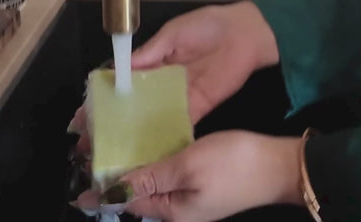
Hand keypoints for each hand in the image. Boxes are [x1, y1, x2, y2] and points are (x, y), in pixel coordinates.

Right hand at [69, 2, 278, 149]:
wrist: (246, 34)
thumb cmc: (208, 26)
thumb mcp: (172, 34)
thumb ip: (148, 53)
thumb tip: (119, 69)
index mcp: (152, 63)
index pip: (121, 86)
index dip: (103, 101)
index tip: (82, 117)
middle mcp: (161, 86)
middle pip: (131, 109)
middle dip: (111, 126)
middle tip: (89, 144)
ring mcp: (178, 99)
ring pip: (150, 121)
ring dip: (132, 137)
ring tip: (111, 154)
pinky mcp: (197, 108)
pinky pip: (177, 126)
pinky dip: (163, 139)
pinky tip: (145, 154)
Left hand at [76, 131, 303, 221]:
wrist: (280, 165)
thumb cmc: (234, 164)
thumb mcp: (187, 166)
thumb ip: (150, 178)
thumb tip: (113, 192)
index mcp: (171, 213)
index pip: (127, 203)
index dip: (102, 192)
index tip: (80, 184)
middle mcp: (178, 212)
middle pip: (137, 197)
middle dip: (115, 180)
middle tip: (92, 154)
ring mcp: (191, 201)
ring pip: (151, 186)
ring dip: (133, 171)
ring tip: (112, 148)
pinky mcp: (202, 187)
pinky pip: (167, 178)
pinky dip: (153, 165)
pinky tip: (147, 148)